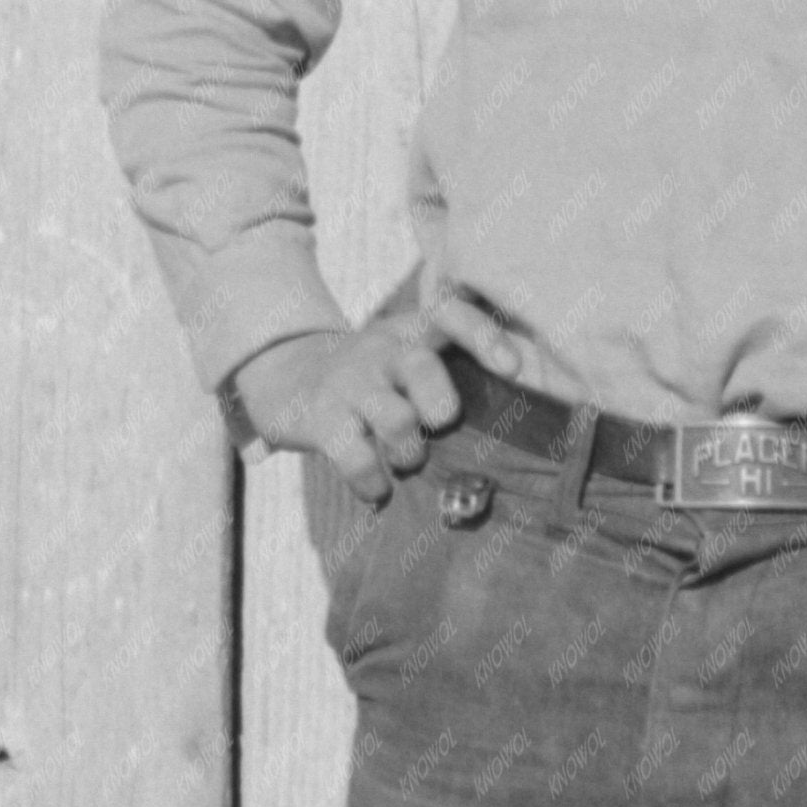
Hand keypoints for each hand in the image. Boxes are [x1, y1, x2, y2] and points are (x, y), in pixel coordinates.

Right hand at [230, 294, 523, 505]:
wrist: (285, 376)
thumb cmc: (372, 379)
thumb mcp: (403, 356)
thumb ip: (449, 373)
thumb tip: (522, 418)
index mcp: (410, 332)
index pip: (450, 315)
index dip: (483, 336)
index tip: (511, 367)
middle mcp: (381, 352)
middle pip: (419, 366)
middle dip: (439, 402)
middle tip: (442, 424)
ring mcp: (349, 385)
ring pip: (393, 419)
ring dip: (409, 451)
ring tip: (407, 461)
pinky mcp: (320, 420)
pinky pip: (353, 456)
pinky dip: (371, 482)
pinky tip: (376, 491)